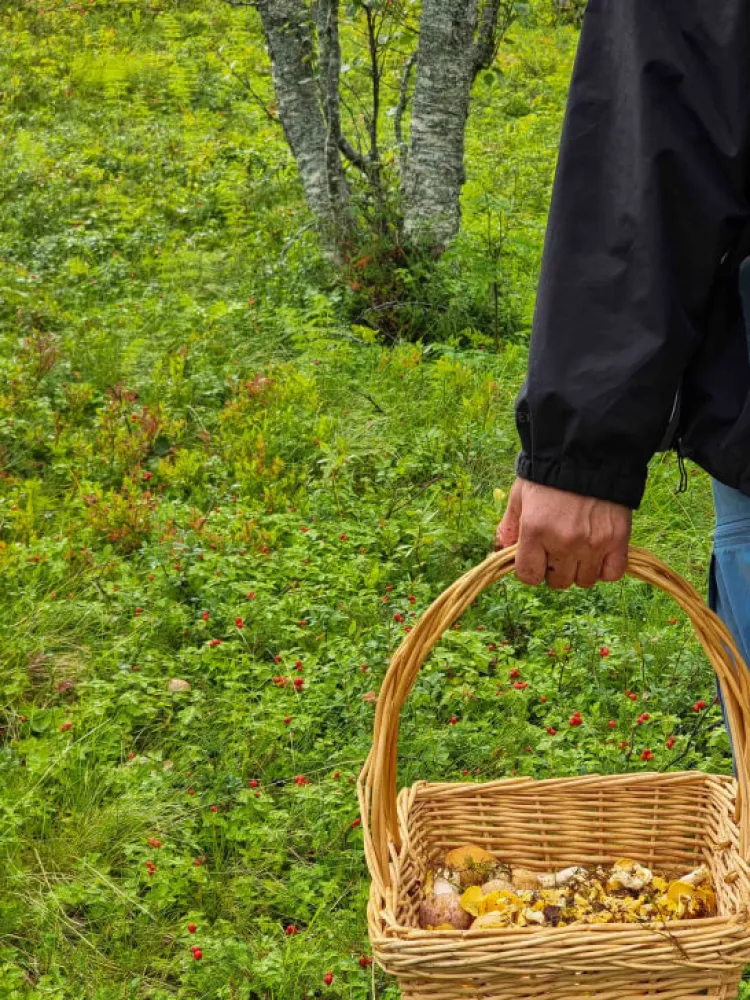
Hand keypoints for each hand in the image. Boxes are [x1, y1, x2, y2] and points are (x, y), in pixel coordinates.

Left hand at [495, 479, 631, 588]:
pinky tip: (598, 552)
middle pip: (557, 582)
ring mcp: (592, 543)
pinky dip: (605, 568)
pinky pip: (611, 574)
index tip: (536, 557)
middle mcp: (563, 541)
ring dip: (580, 569)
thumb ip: (509, 528)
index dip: (531, 568)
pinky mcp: (617, 540)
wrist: (588, 452)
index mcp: (534, 530)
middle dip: (555, 570)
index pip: (529, 576)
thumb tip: (502, 554)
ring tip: (579, 547)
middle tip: (558, 549)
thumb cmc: (549, 475)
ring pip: (584, 581)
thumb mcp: (520, 496)